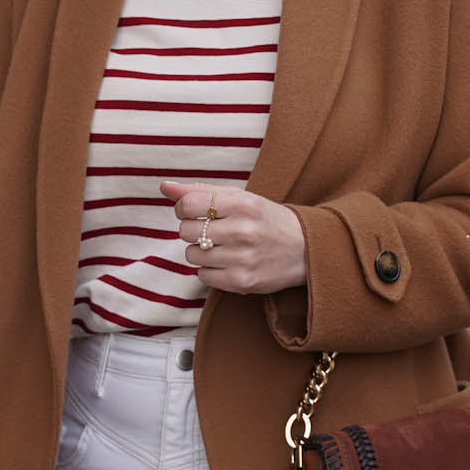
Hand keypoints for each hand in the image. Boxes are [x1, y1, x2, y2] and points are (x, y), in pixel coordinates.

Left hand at [160, 181, 306, 296]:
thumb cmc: (266, 219)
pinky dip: (210, 270)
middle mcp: (242, 230)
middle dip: (193, 230)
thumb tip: (164, 187)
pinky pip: (202, 275)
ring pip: (192, 254)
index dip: (184, 208)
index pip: (187, 204)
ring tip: (222, 247)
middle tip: (213, 230)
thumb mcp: (240, 198)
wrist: (305, 249)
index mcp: (242, 204)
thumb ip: (201, 191)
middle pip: (186, 230)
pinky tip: (228, 262)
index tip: (195, 212)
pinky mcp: (242, 281)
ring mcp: (242, 258)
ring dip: (201, 251)